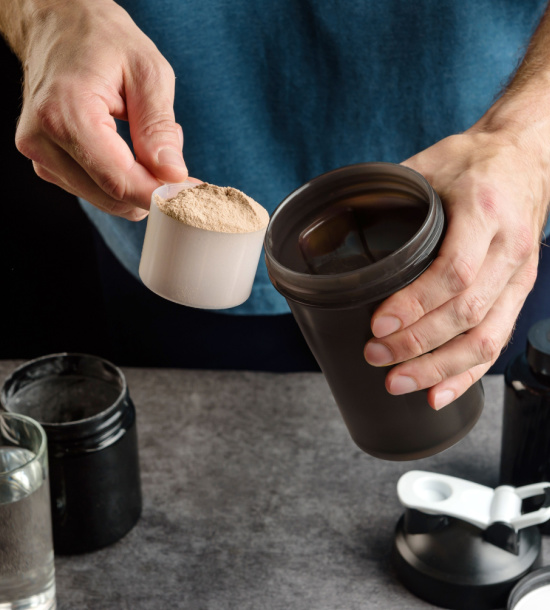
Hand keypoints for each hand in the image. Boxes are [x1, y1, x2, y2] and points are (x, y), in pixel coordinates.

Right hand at [15, 0, 186, 219]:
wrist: (58, 23)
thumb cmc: (103, 39)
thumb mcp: (148, 72)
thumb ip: (159, 127)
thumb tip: (172, 175)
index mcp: (65, 113)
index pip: (118, 180)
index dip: (158, 193)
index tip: (188, 192)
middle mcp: (43, 139)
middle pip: (112, 195)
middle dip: (150, 186)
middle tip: (171, 154)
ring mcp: (40, 154)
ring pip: (104, 198)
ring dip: (136, 181)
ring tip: (144, 139)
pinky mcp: (46, 162)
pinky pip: (93, 190)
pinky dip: (119, 179)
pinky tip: (126, 148)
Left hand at [364, 126, 548, 408]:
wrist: (527, 157)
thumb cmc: (474, 161)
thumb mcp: (430, 165)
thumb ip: (390, 196)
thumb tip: (337, 222)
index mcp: (484, 211)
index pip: (453, 272)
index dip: (414, 305)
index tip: (378, 325)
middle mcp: (508, 247)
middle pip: (466, 313)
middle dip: (417, 344)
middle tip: (376, 357)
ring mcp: (518, 275)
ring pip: (486, 337)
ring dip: (440, 368)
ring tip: (398, 382)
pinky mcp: (518, 292)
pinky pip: (498, 342)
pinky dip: (468, 373)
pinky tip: (439, 392)